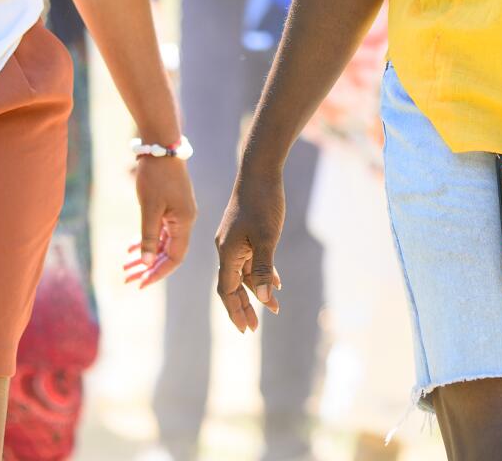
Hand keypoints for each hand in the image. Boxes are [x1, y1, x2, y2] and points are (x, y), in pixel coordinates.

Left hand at [123, 155, 194, 288]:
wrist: (161, 148)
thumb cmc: (156, 176)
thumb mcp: (149, 208)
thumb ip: (149, 237)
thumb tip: (147, 263)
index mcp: (184, 223)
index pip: (174, 258)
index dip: (158, 273)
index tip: (140, 283)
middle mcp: (184, 221)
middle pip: (168, 253)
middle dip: (148, 268)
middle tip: (127, 279)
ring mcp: (178, 214)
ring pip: (162, 243)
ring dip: (145, 256)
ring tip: (125, 267)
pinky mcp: (171, 207)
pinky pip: (161, 231)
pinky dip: (147, 241)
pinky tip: (131, 248)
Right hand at [214, 163, 285, 332]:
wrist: (260, 172)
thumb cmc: (263, 203)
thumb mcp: (267, 238)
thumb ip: (262, 268)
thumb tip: (261, 298)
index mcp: (227, 253)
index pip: (226, 290)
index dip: (235, 311)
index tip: (246, 329)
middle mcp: (226, 249)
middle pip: (232, 286)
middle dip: (244, 307)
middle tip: (254, 328)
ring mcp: (235, 241)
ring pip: (243, 273)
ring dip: (256, 290)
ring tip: (273, 306)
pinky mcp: (244, 233)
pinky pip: (250, 260)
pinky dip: (260, 273)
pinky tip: (275, 282)